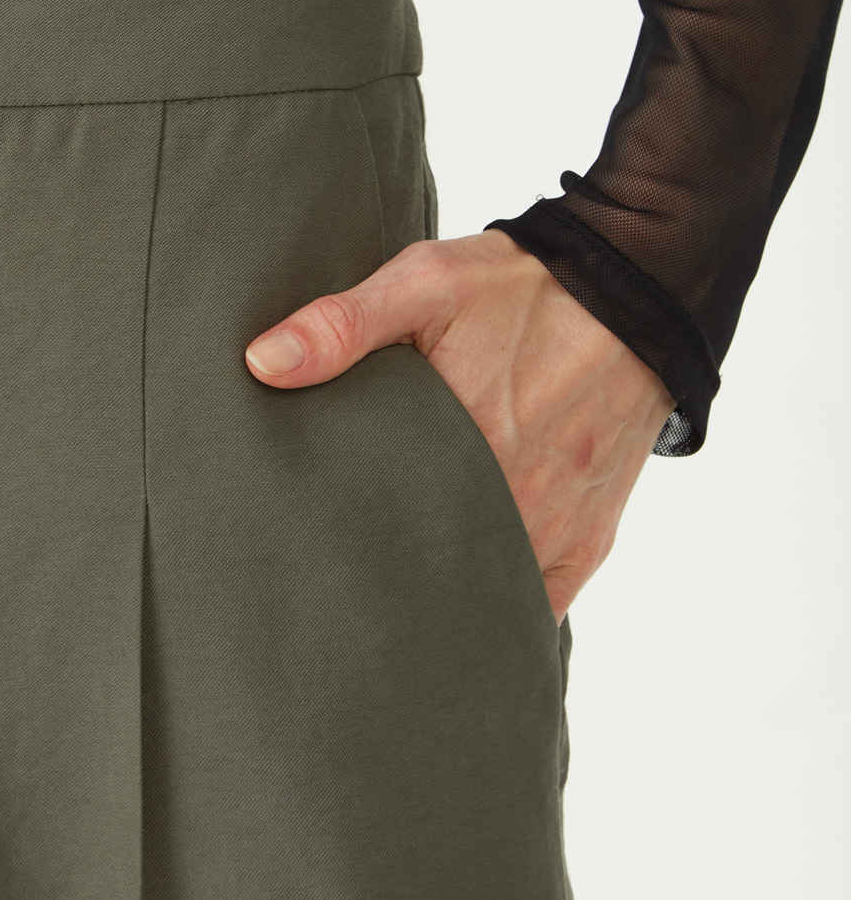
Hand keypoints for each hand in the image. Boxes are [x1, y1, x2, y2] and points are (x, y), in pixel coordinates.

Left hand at [244, 229, 674, 623]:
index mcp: (466, 446)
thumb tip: (262, 364)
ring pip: (486, 596)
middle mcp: (516, 499)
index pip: (380, 527)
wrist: (637, 289)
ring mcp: (557, 526)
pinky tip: (464, 616)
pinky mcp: (590, 536)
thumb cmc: (525, 287)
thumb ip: (342, 324)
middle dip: (386, 584)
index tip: (304, 553)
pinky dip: (505, 609)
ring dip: (443, 600)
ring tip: (391, 611)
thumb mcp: (425, 283)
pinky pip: (544, 604)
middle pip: (433, 572)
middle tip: (335, 589)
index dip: (340, 547)